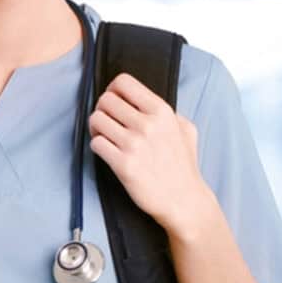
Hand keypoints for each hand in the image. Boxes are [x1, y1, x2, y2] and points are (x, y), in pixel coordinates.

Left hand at [88, 73, 212, 232]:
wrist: (183, 200)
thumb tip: (142, 99)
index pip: (123, 82)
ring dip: (96, 128)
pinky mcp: (123, 165)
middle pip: (105, 100)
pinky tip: (107, 152)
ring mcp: (134, 144)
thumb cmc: (183, 166)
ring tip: (105, 136)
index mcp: (162, 111)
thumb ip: (167, 111)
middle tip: (108, 121)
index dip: (113, 89)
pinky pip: (96, 144)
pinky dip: (97, 146)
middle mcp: (147, 124)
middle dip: (103, 110)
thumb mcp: (185, 128)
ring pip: (96, 119)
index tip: (114, 100)